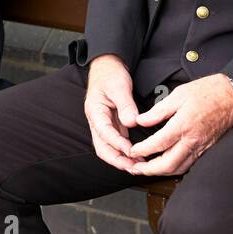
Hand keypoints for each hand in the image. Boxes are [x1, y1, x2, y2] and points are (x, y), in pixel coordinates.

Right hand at [83, 55, 141, 173]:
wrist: (107, 66)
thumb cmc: (110, 74)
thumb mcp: (119, 86)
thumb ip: (125, 105)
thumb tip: (132, 122)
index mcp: (95, 111)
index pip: (104, 132)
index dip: (117, 143)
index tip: (130, 150)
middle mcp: (97, 121)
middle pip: (102, 147)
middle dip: (117, 159)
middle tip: (133, 167)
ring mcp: (104, 124)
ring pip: (108, 148)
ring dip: (121, 158)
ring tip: (137, 166)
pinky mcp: (113, 125)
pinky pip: (116, 142)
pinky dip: (125, 151)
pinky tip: (137, 156)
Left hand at [127, 73, 232, 176]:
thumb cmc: (209, 92)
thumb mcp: (178, 94)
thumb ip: (158, 111)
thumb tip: (142, 120)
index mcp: (183, 125)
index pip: (158, 144)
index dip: (142, 150)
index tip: (132, 151)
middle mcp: (192, 140)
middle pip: (167, 164)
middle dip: (148, 170)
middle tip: (135, 168)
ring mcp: (201, 147)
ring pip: (178, 168)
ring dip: (161, 172)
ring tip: (147, 169)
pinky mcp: (206, 149)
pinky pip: (188, 164)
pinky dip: (174, 168)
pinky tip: (166, 165)